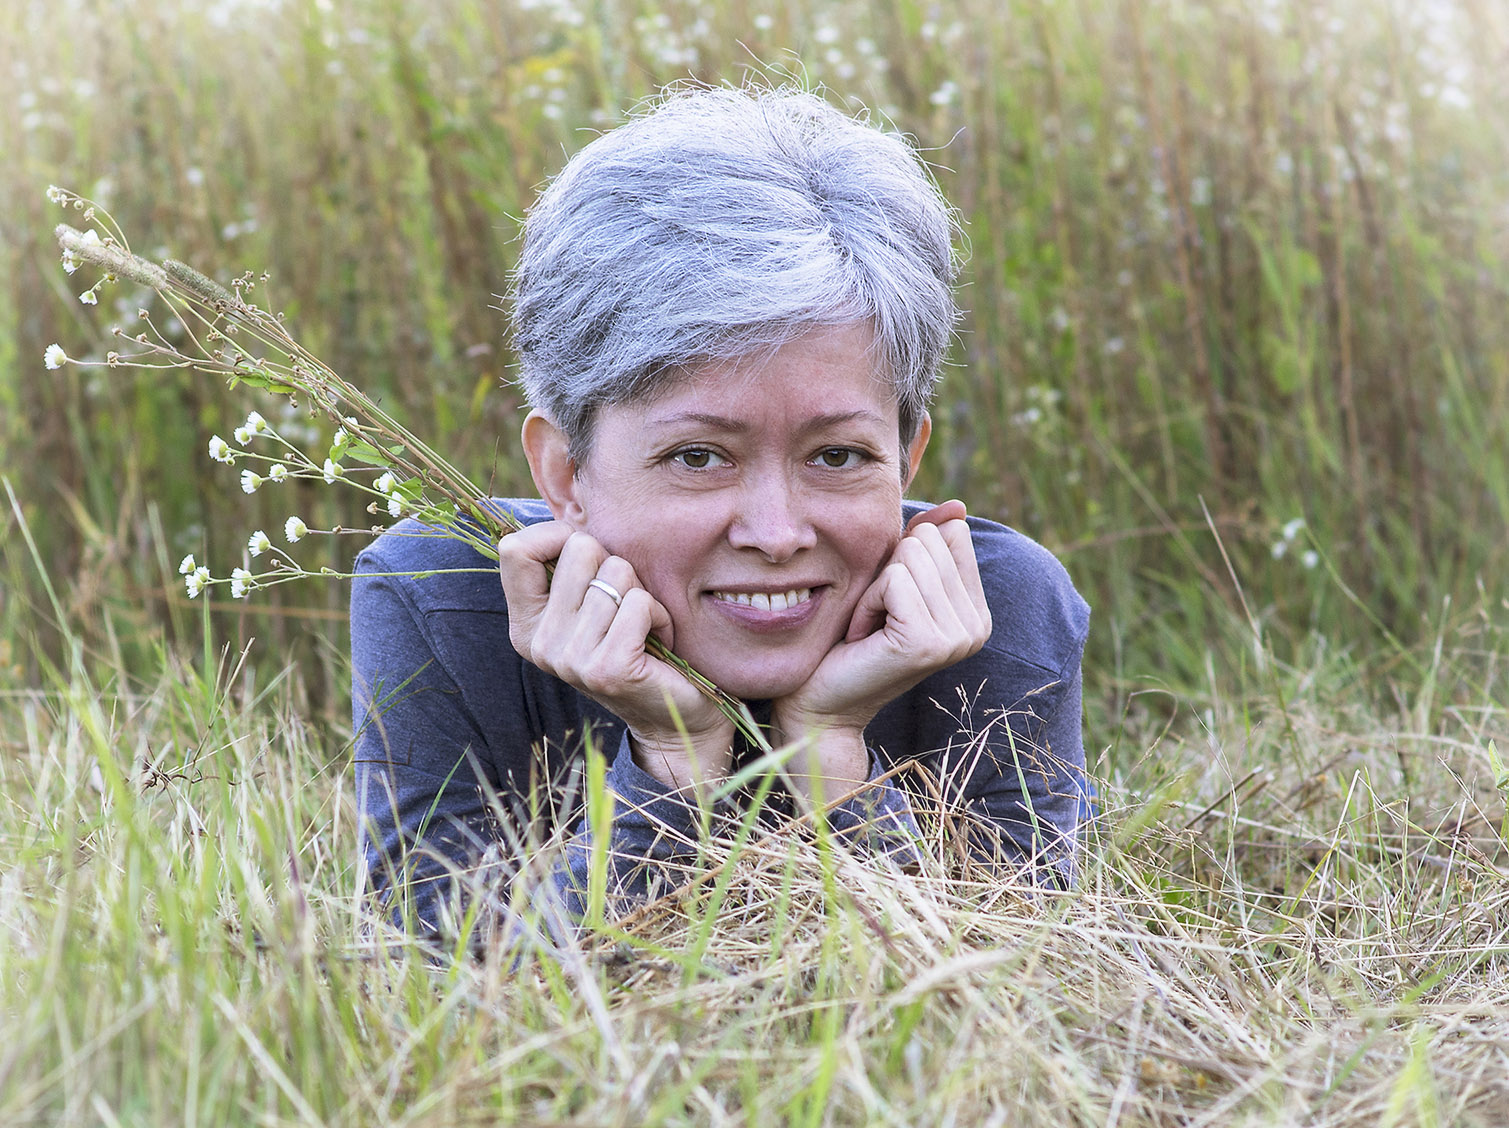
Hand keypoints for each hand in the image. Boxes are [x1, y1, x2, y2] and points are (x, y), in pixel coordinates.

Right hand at [497, 522, 734, 793]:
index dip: (556, 534)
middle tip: (625, 606)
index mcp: (525, 625)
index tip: (589, 555)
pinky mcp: (608, 668)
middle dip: (616, 565)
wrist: (674, 718)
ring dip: (643, 595)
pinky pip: (638, 604)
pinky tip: (658, 643)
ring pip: (616, 573)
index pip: (514, 549)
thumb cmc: (637, 646)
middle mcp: (539, 644)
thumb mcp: (593, 603)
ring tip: (644, 629)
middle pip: (578, 549)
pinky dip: (659, 615)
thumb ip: (571, 566)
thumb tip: (568, 505)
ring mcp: (570, 660)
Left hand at [770, 500, 991, 799]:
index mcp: (977, 612)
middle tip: (877, 616)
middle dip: (889, 572)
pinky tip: (862, 635)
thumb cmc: (852, 637)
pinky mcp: (927, 643)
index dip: (906, 557)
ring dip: (874, 589)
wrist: (823, 700)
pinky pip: (893, 581)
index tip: (892, 600)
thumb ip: (925, 542)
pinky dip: (866, 601)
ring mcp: (957, 638)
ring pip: (910, 558)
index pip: (951, 533)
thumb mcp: (894, 582)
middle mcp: (977, 628)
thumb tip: (957, 506)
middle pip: (929, 541)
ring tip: (869, 627)